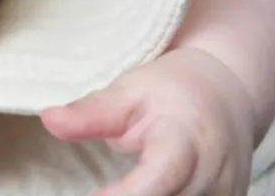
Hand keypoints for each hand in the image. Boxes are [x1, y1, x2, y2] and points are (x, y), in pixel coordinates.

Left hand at [40, 48, 255, 195]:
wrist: (226, 96)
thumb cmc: (172, 90)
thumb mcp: (129, 89)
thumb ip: (91, 112)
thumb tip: (48, 120)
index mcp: (185, 139)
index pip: (161, 175)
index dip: (130, 195)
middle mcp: (212, 177)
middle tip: (96, 194)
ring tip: (111, 190)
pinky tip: (133, 192)